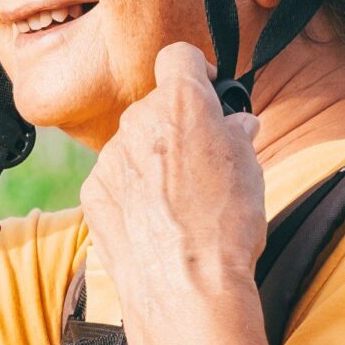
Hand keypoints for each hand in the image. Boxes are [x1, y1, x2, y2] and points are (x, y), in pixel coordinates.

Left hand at [80, 43, 266, 313]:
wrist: (185, 286)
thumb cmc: (227, 227)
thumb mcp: (250, 170)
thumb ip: (236, 134)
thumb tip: (234, 123)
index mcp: (182, 105)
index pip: (178, 57)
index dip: (194, 71)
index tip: (205, 91)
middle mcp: (138, 122)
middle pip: (154, 107)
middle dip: (176, 126)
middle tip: (201, 161)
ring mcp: (110, 159)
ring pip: (132, 146)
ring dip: (151, 161)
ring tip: (179, 202)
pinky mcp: (93, 192)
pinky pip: (114, 179)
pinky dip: (131, 192)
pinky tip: (153, 221)